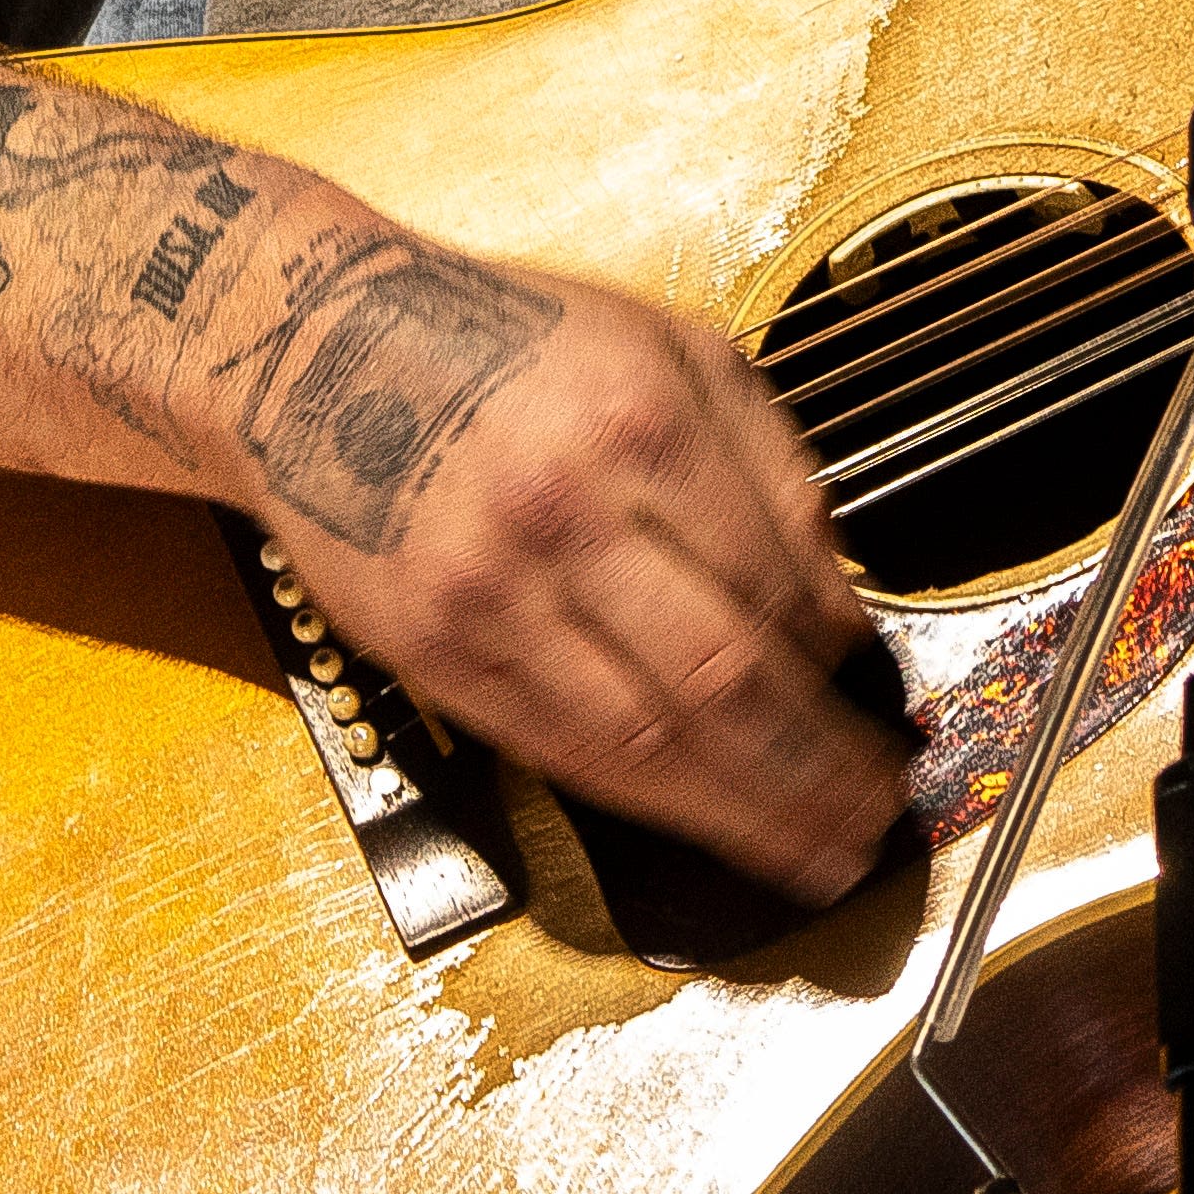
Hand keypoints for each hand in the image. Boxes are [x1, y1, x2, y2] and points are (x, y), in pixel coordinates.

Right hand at [233, 239, 909, 908]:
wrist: (312, 347)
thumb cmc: (506, 340)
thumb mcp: (668, 343)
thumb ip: (766, 460)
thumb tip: (838, 596)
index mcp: (640, 424)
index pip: (774, 579)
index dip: (837, 654)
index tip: (871, 687)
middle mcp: (566, 517)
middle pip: (722, 681)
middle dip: (816, 768)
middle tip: (880, 814)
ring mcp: (491, 598)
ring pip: (643, 744)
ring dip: (744, 815)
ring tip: (815, 853)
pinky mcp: (435, 655)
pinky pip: (561, 752)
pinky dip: (647, 798)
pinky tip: (705, 820)